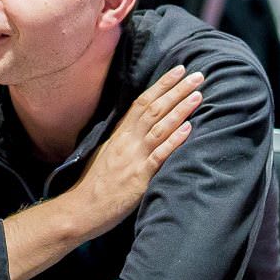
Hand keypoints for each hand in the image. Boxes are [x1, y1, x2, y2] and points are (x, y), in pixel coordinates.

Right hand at [68, 65, 203, 239]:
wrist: (81, 209)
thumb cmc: (95, 184)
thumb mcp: (107, 153)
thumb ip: (124, 139)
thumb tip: (141, 126)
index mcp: (120, 134)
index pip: (142, 102)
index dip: (162, 85)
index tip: (179, 70)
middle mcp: (127, 141)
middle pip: (154, 109)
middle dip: (177, 90)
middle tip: (198, 75)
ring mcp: (133, 158)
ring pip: (159, 127)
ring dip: (180, 109)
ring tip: (198, 94)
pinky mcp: (139, 177)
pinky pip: (159, 155)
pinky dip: (174, 141)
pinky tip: (188, 128)